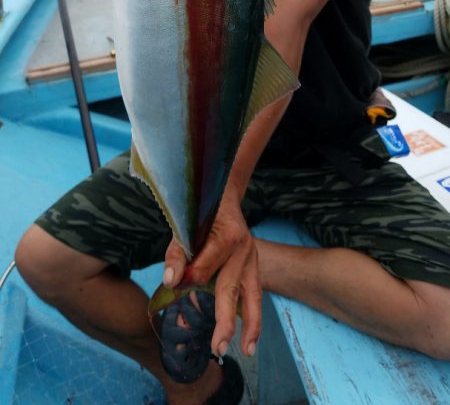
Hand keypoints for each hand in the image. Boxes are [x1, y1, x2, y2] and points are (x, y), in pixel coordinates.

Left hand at [164, 183, 261, 357]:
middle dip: (225, 321)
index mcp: (226, 236)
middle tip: (217, 347)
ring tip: (246, 350)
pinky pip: (255, 295)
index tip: (173, 284)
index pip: (205, 269)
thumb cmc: (200, 214)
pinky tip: (250, 339)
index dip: (187, 279)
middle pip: (231, 289)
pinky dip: (253, 317)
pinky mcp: (253, 267)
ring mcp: (252, 258)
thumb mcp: (185, 227)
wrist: (224, 196)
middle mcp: (244, 249)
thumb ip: (177, 254)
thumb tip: (170, 281)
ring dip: (249, 326)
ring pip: (252, 296)